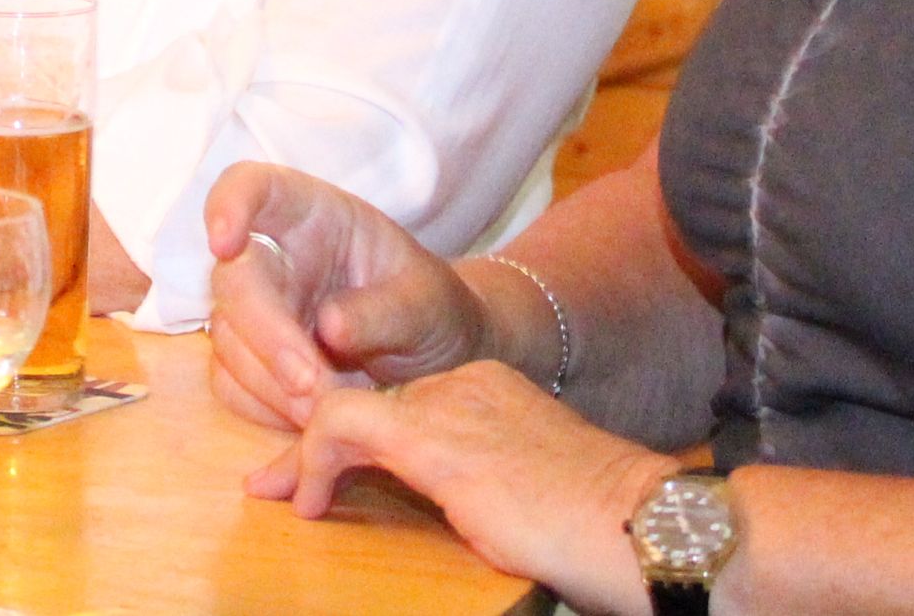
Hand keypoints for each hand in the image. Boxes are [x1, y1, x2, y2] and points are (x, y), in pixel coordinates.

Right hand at [205, 162, 493, 429]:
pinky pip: (231, 384)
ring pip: (227, 339)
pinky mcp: (251, 360)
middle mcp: (277, 258)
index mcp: (316, 218)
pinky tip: (310, 418)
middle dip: (267, 336)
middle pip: (234, 279)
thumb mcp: (427, 305)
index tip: (225, 244)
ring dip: (271, 383)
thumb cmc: (432, 312)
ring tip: (331, 409)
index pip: (254, 187)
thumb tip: (329, 326)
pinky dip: (265, 407)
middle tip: (312, 386)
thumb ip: (385, 312)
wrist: (436, 363)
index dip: (227, 204)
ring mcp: (259, 310)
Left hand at [250, 360, 674, 615]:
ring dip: (302, 457)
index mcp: (492, 391)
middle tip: (272, 484)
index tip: (319, 476)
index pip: (402, 405)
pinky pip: (343, 429)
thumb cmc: (601, 530)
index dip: (352, 439)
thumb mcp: (525, 497)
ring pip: (343, 410)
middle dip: (311, 443)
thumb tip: (455, 514)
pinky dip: (311, 463)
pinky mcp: (434, 437)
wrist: (642, 525)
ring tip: (278, 495)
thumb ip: (480, 488)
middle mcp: (466, 382)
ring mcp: (450, 404)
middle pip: (365, 402)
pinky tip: (305, 502)